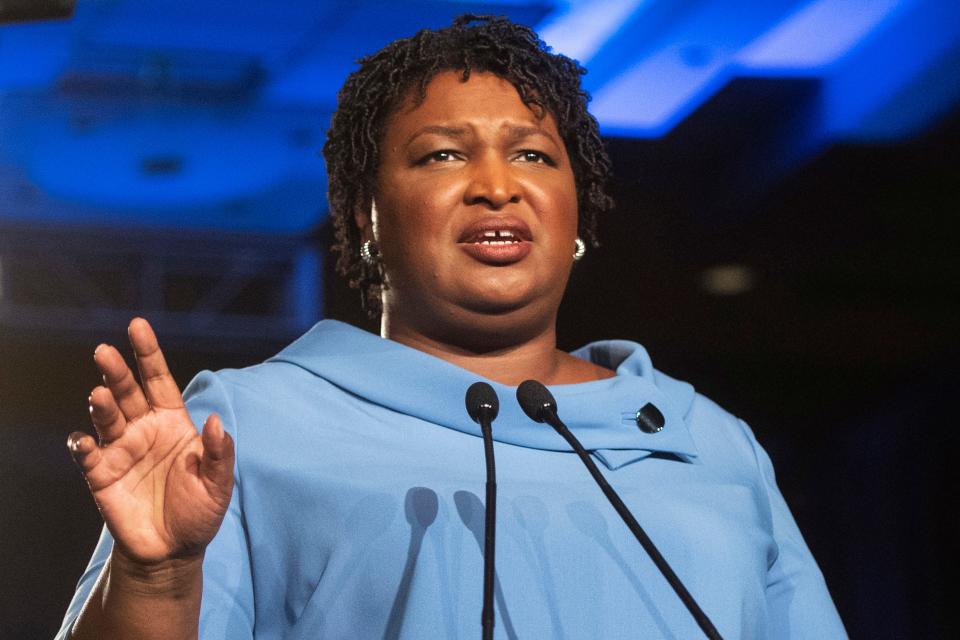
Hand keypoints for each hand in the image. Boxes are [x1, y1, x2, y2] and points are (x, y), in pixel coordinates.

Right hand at [68, 318, 234, 565]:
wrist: (173, 551)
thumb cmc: (198, 512)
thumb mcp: (218, 484)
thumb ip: (219, 453)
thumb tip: (214, 421)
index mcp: (173, 423)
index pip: (158, 380)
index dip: (148, 353)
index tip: (137, 325)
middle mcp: (143, 429)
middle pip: (127, 391)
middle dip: (116, 371)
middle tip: (105, 352)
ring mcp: (120, 450)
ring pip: (106, 418)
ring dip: (101, 404)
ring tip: (100, 395)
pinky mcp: (101, 476)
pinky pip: (87, 454)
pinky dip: (82, 444)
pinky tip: (84, 440)